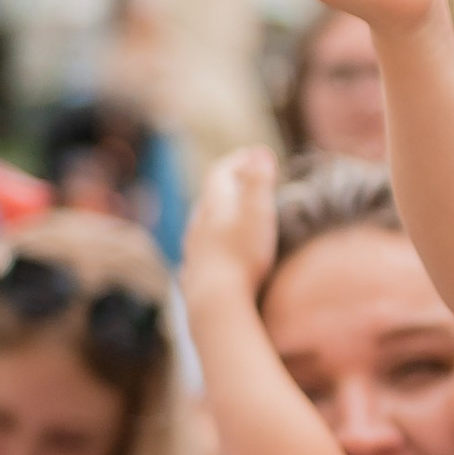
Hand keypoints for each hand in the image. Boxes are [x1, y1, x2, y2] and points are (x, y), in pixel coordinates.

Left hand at [184, 146, 278, 299]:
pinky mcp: (195, 278)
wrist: (216, 303)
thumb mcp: (258, 212)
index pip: (219, 173)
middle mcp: (198, 226)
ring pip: (201, 228)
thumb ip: (259, 181)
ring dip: (217, 219)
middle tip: (245, 185)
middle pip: (208, 200)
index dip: (236, 162)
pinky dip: (212, 248)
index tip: (252, 156)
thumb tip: (260, 151)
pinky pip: (200, 256)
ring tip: (232, 221)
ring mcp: (194, 253)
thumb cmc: (241, 256)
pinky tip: (218, 258)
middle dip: (227, 189)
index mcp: (213, 206)